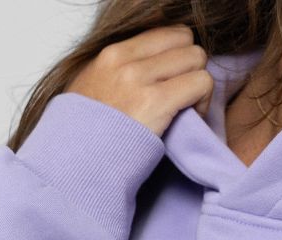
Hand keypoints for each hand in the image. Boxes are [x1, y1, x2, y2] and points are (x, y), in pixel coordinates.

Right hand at [66, 25, 214, 134]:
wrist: (79, 165)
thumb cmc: (89, 137)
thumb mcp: (94, 89)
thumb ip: (121, 71)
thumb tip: (151, 66)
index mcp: (113, 53)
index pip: (164, 33)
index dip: (177, 54)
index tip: (174, 80)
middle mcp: (126, 60)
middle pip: (184, 41)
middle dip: (191, 68)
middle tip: (185, 97)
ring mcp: (139, 79)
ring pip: (196, 59)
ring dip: (199, 85)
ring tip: (187, 110)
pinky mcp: (155, 102)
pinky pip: (200, 83)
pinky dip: (203, 101)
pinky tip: (191, 119)